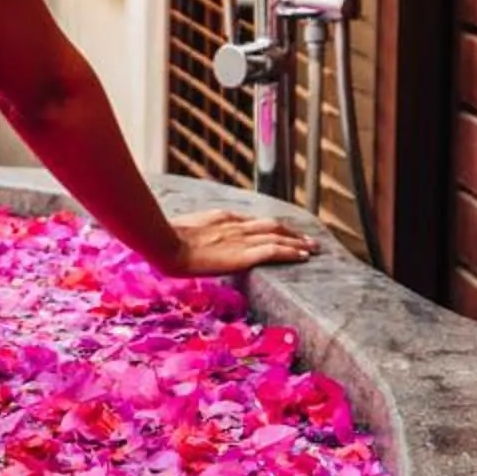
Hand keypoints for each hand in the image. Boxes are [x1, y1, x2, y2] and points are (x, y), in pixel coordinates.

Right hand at [167, 208, 318, 276]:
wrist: (165, 244)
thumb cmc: (164, 241)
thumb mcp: (180, 232)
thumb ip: (190, 235)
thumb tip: (184, 243)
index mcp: (220, 219)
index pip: (251, 222)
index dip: (268, 227)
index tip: (278, 231)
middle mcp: (235, 225)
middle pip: (270, 225)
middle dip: (290, 232)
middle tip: (306, 238)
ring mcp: (240, 238)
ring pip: (278, 236)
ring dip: (297, 241)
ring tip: (312, 248)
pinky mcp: (244, 254)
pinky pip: (274, 250)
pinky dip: (291, 252)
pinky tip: (303, 256)